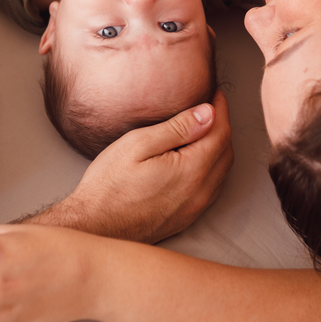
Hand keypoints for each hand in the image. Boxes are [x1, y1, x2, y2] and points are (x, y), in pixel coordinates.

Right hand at [35, 91, 233, 242]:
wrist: (95, 227)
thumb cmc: (109, 186)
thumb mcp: (138, 145)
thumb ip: (177, 128)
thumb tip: (208, 113)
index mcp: (192, 170)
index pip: (220, 132)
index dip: (220, 109)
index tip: (213, 94)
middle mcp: (200, 192)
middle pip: (226, 152)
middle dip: (221, 126)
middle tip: (209, 108)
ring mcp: (194, 208)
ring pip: (221, 171)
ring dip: (218, 148)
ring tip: (203, 129)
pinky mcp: (186, 218)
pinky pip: (212, 188)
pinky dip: (212, 168)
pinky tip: (196, 160)